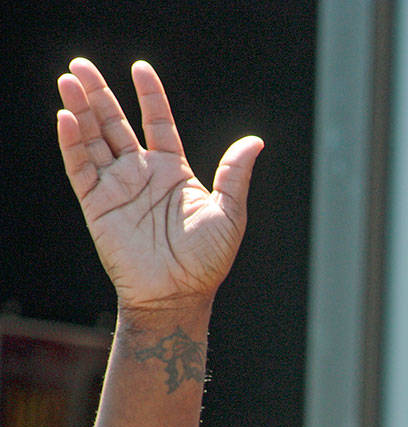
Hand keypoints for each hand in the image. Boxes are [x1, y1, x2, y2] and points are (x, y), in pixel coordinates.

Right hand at [57, 58, 263, 311]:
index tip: (139, 67)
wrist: (178, 295)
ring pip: (93, 139)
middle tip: (80, 63)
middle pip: (117, 124)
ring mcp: (118, 188)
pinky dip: (72, 142)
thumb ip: (234, 174)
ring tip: (69, 79)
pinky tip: (66, 116)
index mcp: (174, 172)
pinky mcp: (97, 205)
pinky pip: (80, 167)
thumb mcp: (229, 213)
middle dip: (100, 94)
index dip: (150, 96)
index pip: (158, 123)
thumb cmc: (208, 261)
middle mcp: (143, 175)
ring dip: (80, 109)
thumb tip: (255, 141)